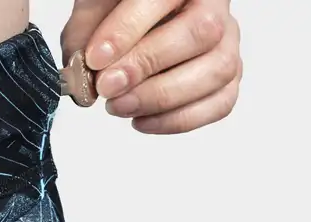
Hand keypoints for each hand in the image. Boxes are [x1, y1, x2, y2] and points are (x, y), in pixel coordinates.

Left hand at [61, 0, 241, 133]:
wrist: (137, 26)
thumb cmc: (118, 14)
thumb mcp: (94, 9)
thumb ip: (84, 34)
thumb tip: (83, 77)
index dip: (128, 29)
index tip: (96, 58)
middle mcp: (214, 5)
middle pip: (201, 33)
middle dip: (147, 66)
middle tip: (107, 87)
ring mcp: (228, 42)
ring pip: (217, 71)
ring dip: (162, 99)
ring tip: (119, 107)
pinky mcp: (228, 77)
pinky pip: (220, 103)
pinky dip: (178, 120)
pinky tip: (141, 120)